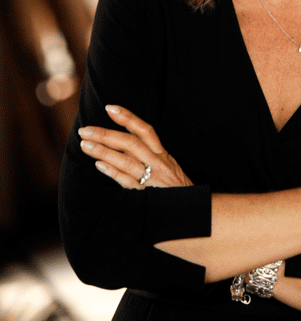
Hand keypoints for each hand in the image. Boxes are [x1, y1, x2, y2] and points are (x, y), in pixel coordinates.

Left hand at [78, 105, 192, 189]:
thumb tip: (124, 146)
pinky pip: (128, 181)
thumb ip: (150, 157)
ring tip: (85, 145)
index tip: (109, 108)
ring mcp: (154, 179)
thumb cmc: (178, 191)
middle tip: (85, 130)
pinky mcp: (149, 196)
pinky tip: (98, 165)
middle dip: (106, 134)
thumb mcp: (169, 169)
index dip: (128, 117)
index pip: (145, 130)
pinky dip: (113, 172)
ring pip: (126, 161)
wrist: (196, 212)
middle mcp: (159, 163)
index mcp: (163, 155)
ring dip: (104, 151)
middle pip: (131, 143)